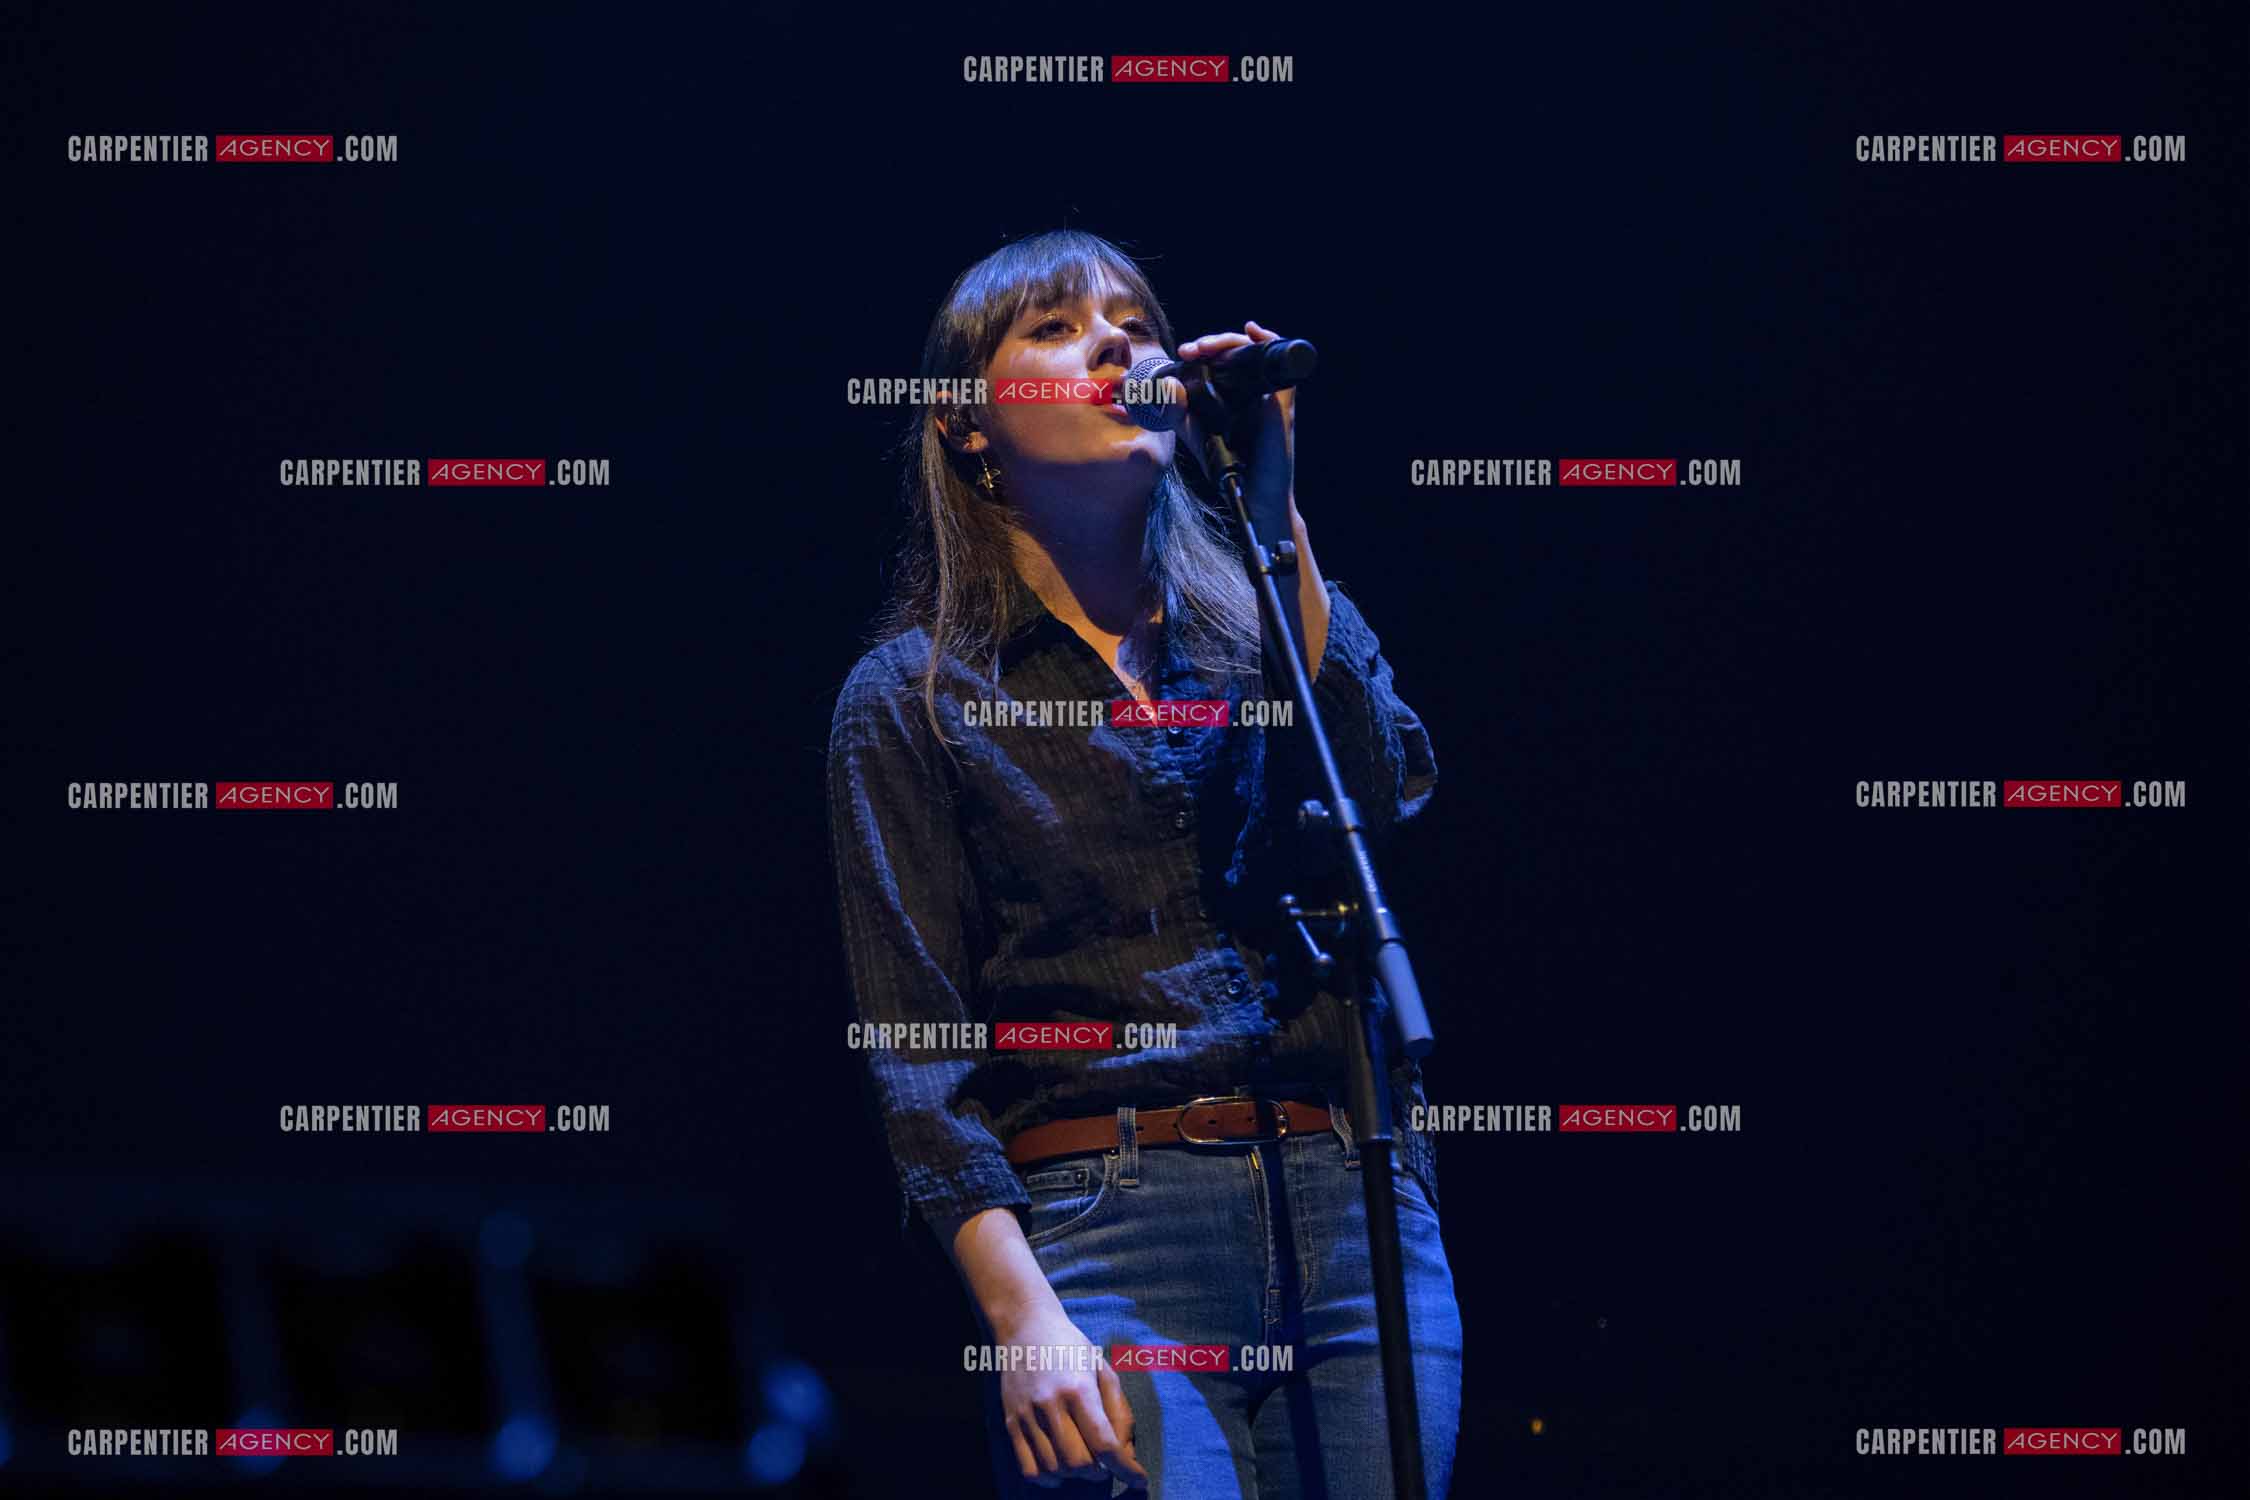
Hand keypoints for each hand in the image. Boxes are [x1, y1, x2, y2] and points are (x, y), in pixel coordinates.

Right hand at [991, 1304, 1147, 1489]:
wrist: (1024, 1326)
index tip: (1140, 1480)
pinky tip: (1059, 1466)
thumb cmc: (1070, 1347)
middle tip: (1105, 1461)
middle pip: (1079, 1463)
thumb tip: (1125, 1455)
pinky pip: (1029, 1470)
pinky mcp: (1011, 1423)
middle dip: (1100, 1471)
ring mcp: (1027, 1415)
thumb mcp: (1103, 1369)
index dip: (1125, 1469)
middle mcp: (1051, 1404)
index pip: (1104, 1443)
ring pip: (1055, 1470)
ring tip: (1083, 1459)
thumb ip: (1119, 1412)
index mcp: (1079, 1388)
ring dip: (1076, 1475)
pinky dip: (1049, 1478)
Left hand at [1178, 319, 1296, 547]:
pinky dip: (1269, 343)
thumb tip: (1162, 387)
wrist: (1252, 496)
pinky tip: (1252, 331)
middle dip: (1213, 343)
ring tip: (1208, 346)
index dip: (1205, 350)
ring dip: (1230, 341)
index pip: (1223, 359)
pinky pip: (1280, 366)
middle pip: (1238, 351)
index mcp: (1236, 394)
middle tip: (1191, 350)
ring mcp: (1268, 396)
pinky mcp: (1281, 404)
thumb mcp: (1196, 435)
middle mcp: (1253, 391)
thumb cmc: (1230, 466)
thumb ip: (1178, 414)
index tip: (1183, 353)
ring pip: (1255, 352)